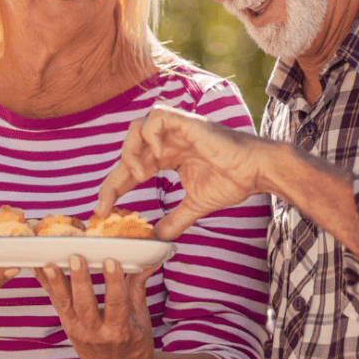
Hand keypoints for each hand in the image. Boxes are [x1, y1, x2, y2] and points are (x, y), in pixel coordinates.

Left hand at [33, 255, 156, 358]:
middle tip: (76, 258)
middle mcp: (96, 333)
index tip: (111, 261)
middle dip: (80, 281)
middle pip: (86, 306)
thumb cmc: (134, 343)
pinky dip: (46, 285)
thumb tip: (151, 259)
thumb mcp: (141, 318)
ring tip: (48, 264)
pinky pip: (55, 303)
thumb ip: (139, 286)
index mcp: (120, 331)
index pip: (117, 305)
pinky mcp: (66, 326)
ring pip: (65, 305)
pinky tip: (37, 267)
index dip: (114, 283)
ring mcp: (78, 330)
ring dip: (56, 283)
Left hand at [95, 105, 266, 239]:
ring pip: (135, 129)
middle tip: (105, 205)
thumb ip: (174, 220)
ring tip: (139, 176)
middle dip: (113, 179)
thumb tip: (158, 240)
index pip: (131, 170)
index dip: (114, 189)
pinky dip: (150, 135)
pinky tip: (157, 156)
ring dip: (130, 153)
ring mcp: (175, 128)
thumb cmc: (232, 181)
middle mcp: (167, 140)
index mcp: (167, 156)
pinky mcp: (185, 121)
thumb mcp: (195, 206)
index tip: (102, 211)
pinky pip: (156, 118)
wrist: (256, 171)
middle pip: (127, 152)